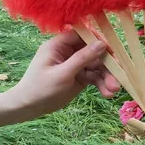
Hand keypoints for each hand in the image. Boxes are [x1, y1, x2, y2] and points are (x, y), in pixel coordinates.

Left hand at [6, 30, 120, 117]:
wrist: (27, 109)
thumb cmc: (39, 89)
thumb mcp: (62, 74)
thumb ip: (82, 58)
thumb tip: (102, 43)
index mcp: (59, 45)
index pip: (83, 35)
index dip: (98, 41)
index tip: (112, 51)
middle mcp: (69, 52)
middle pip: (94, 52)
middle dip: (106, 66)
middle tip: (118, 78)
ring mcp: (75, 64)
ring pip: (96, 66)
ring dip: (106, 77)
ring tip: (112, 91)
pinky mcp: (79, 77)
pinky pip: (94, 76)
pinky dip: (101, 84)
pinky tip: (107, 94)